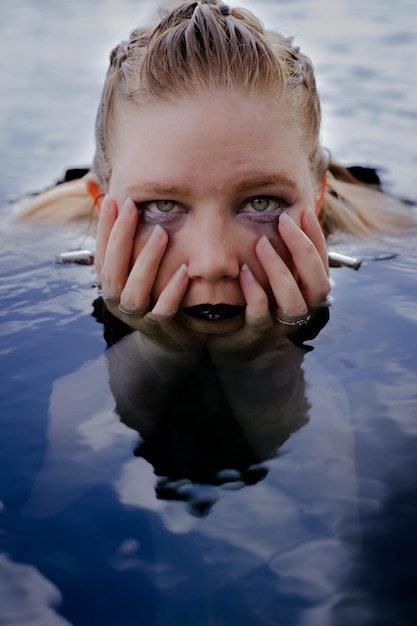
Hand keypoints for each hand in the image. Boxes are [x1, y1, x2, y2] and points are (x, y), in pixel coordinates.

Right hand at [95, 195, 205, 357]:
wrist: (173, 344)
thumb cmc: (156, 296)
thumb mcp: (140, 269)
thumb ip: (128, 238)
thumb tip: (104, 197)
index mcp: (111, 286)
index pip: (102, 255)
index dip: (105, 229)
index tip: (114, 200)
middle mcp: (118, 303)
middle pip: (112, 272)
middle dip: (121, 238)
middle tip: (133, 207)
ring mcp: (138, 319)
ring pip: (134, 293)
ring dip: (146, 262)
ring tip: (161, 233)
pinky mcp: (161, 330)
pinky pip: (163, 311)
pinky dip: (171, 291)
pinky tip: (183, 270)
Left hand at [208, 206, 329, 356]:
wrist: (226, 341)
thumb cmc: (250, 301)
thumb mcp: (268, 276)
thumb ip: (279, 253)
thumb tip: (281, 211)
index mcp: (306, 295)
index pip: (323, 265)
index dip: (316, 238)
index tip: (303, 211)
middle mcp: (300, 313)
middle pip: (318, 285)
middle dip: (304, 250)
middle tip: (284, 221)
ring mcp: (279, 327)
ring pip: (293, 303)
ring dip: (280, 270)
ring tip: (261, 243)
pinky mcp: (254, 337)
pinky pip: (259, 315)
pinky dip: (254, 293)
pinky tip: (243, 272)